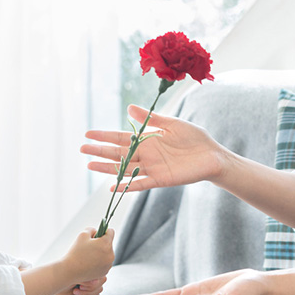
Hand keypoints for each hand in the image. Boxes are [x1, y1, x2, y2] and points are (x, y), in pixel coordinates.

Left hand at [55, 277, 105, 294]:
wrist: (56, 285)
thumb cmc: (63, 276)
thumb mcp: (75, 274)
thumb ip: (86, 276)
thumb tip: (95, 281)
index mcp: (91, 266)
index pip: (100, 274)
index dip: (90, 281)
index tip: (79, 281)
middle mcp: (93, 274)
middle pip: (101, 283)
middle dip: (88, 288)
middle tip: (78, 287)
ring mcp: (92, 284)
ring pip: (99, 290)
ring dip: (86, 293)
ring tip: (75, 291)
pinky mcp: (90, 293)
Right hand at [61, 227, 114, 282]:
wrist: (70, 271)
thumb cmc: (76, 253)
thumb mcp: (82, 235)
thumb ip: (91, 229)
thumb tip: (96, 231)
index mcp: (106, 244)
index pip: (111, 232)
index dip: (103, 231)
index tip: (97, 234)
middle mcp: (110, 254)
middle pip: (109, 243)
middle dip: (101, 243)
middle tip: (89, 246)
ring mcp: (108, 264)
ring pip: (107, 254)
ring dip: (100, 252)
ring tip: (88, 255)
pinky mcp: (105, 272)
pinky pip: (104, 263)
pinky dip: (99, 261)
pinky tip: (89, 263)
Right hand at [81, 106, 229, 191]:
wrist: (212, 155)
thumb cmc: (194, 138)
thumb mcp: (172, 123)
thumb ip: (151, 119)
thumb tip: (129, 107)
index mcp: (148, 139)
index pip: (121, 137)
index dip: (105, 135)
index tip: (88, 134)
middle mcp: (146, 154)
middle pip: (118, 153)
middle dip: (100, 151)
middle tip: (82, 149)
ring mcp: (152, 167)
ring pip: (124, 168)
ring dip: (107, 168)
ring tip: (90, 165)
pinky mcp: (161, 179)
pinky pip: (140, 184)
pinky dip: (126, 186)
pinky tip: (112, 186)